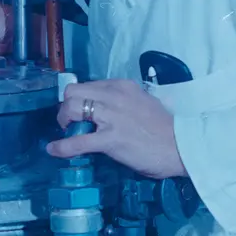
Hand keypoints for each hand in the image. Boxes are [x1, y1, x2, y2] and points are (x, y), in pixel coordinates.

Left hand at [46, 79, 188, 178]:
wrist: (182, 146)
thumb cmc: (165, 128)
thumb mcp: (143, 102)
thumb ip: (123, 102)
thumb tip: (106, 110)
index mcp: (122, 86)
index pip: (88, 85)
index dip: (78, 98)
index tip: (79, 110)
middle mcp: (114, 96)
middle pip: (73, 93)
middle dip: (66, 107)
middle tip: (69, 121)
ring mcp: (111, 117)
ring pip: (72, 109)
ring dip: (64, 122)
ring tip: (67, 132)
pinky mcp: (110, 139)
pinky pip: (77, 141)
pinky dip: (62, 146)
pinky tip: (54, 150)